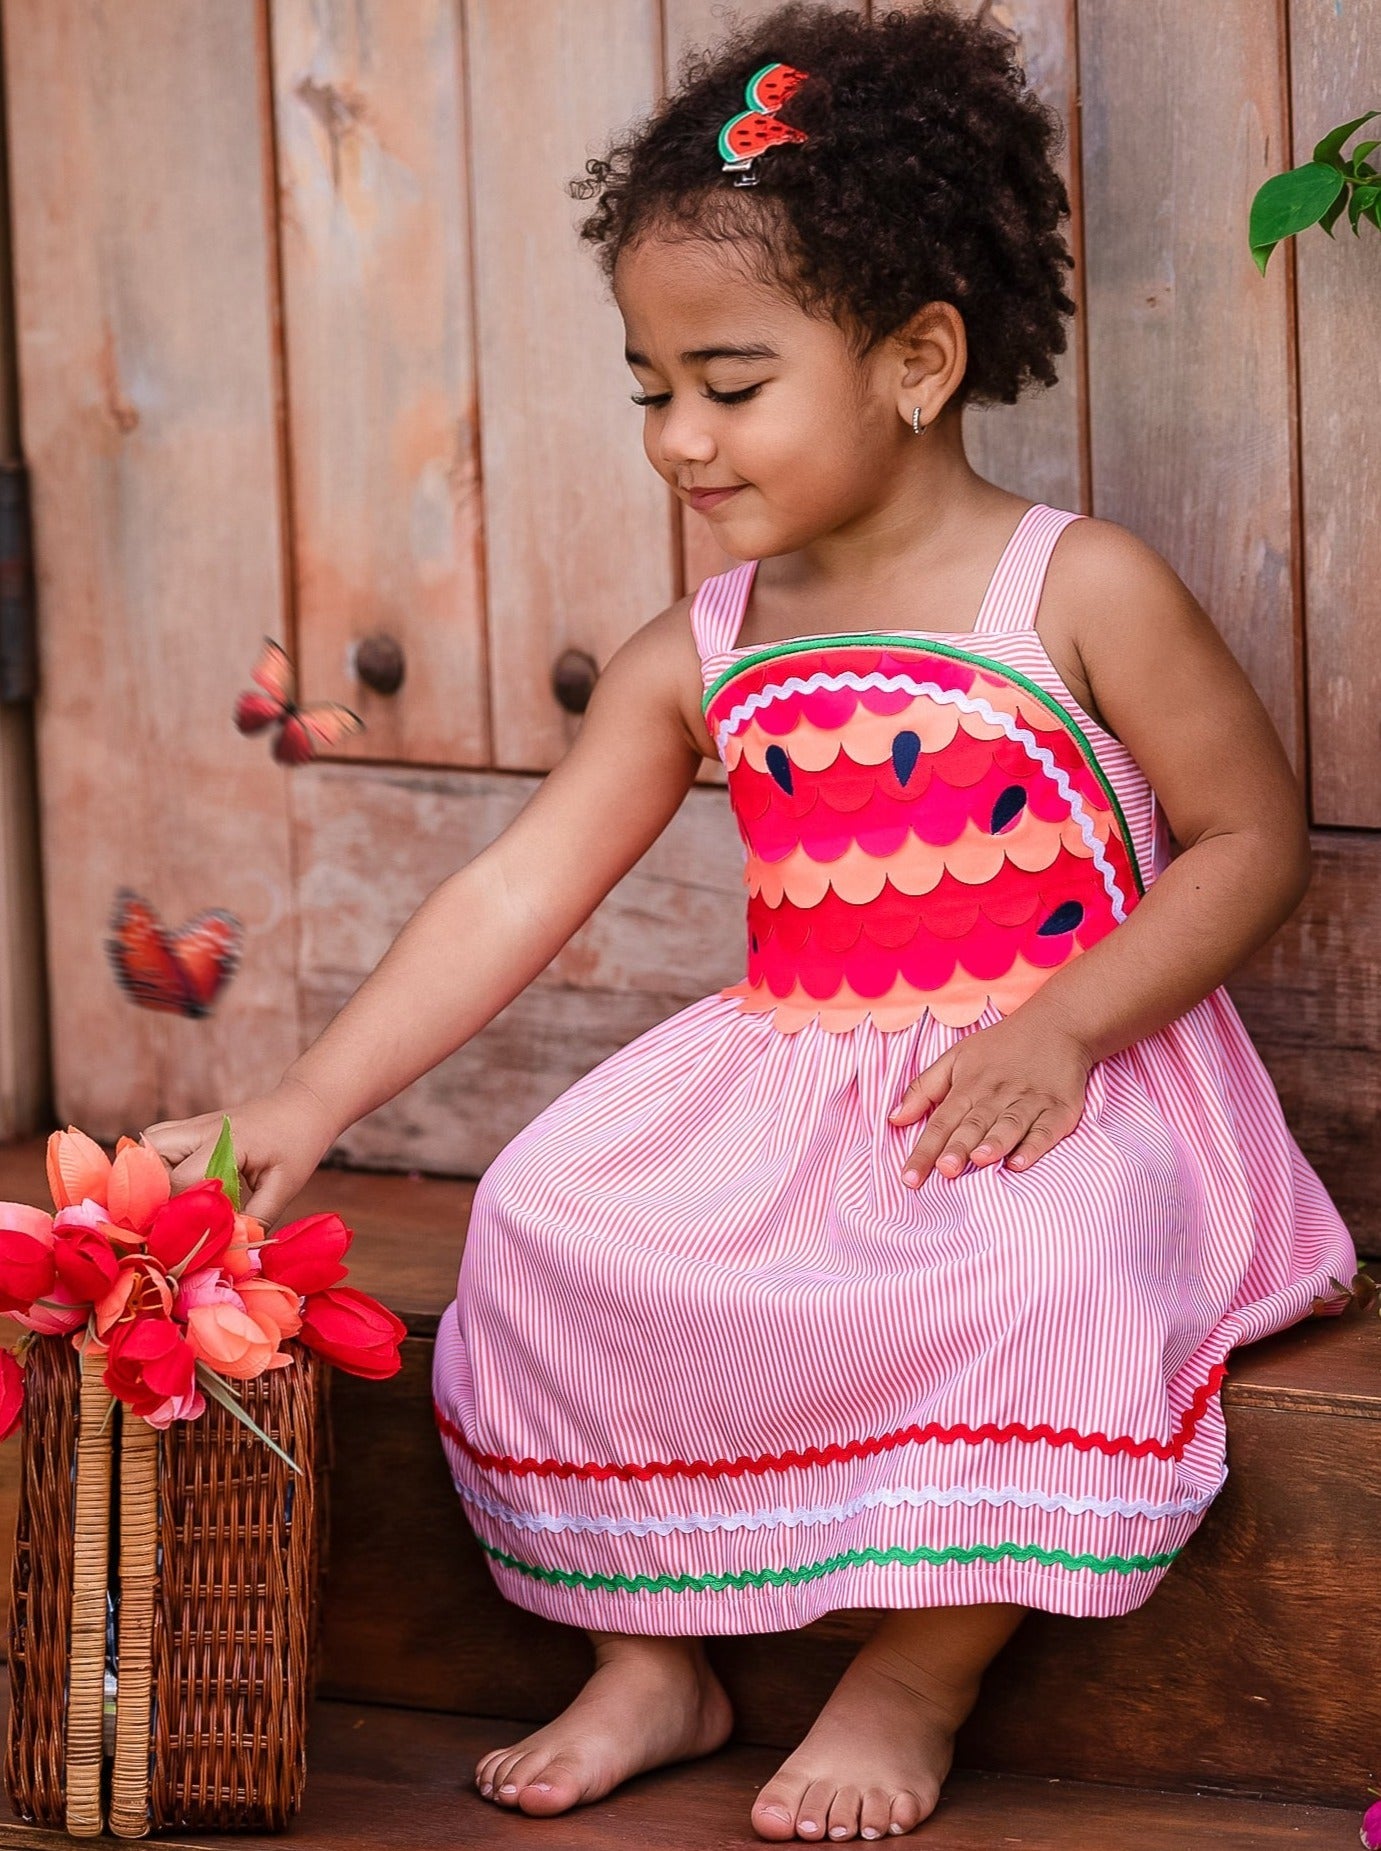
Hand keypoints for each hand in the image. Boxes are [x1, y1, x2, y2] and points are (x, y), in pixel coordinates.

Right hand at [140, 1077, 338, 1225]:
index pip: (184, 1179)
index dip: (178, 1212)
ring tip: (165, 1205)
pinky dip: (156, 1164)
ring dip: (149, 1175)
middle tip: (167, 1222)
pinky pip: (158, 1143)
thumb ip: (259, 1217)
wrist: (305, 1104)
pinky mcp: (192, 1127)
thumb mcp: (286, 1184)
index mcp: (226, 1142)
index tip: (179, 1240)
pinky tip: (169, 1187)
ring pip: (147, 1145)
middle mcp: (201, 1129)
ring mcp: (193, 1125)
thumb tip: (236, 1250)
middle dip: (152, 1192)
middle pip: (151, 1156)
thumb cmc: (298, 1142)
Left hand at [887, 1014, 1093, 1186]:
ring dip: (995, 1143)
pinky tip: (1020, 1162)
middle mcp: (997, 1094)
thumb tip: (894, 1120)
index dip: (924, 1150)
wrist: (1056, 1024)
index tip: (909, 1178)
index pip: (941, 1122)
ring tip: (979, 1161)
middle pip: (974, 1125)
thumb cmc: (999, 1047)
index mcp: (969, 1086)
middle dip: (958, 1148)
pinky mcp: (1059, 1109)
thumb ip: (923, 1089)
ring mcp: (1030, 1101)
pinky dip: (1034, 1146)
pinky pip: (1046, 1130)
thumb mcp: (955, 1058)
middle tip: (944, 1171)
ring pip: (1009, 1125)